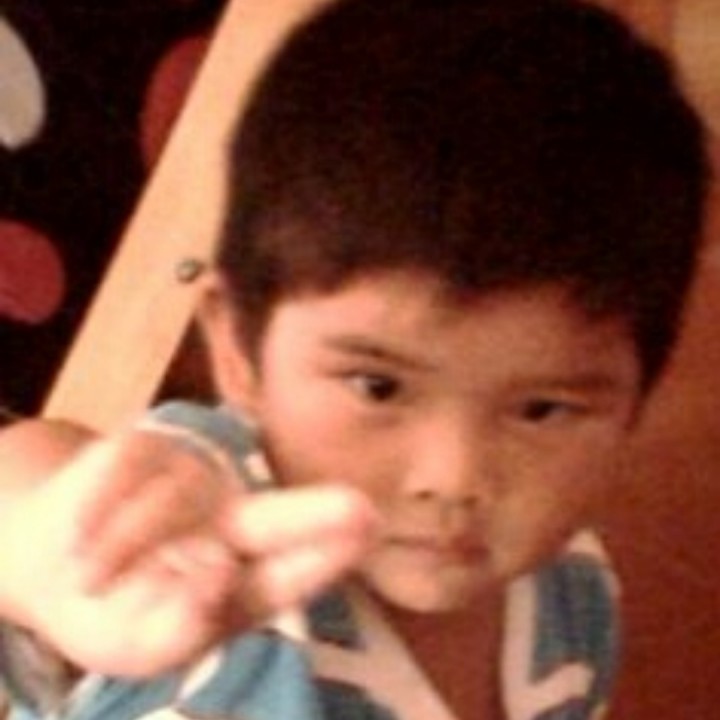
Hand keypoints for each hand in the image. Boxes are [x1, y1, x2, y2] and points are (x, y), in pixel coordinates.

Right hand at [0, 428, 375, 676]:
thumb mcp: (141, 643)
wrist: (59, 556)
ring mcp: (194, 481)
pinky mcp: (149, 447)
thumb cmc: (119, 609)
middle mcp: (233, 523)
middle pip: (275, 520)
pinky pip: (126, 471)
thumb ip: (176, 630)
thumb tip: (213, 585)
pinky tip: (81, 539)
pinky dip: (100, 510)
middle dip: (315, 517)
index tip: (365, 539)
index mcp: (246, 578)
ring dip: (124, 545)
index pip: (286, 576)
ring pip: (168, 506)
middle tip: (362, 512)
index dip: (320, 562)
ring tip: (88, 579)